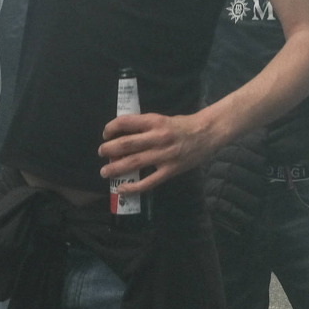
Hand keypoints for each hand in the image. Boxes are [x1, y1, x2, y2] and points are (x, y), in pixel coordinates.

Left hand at [99, 109, 222, 195]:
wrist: (207, 133)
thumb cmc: (184, 125)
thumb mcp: (163, 119)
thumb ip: (146, 126)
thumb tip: (124, 135)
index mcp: (154, 121)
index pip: (126, 122)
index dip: (111, 127)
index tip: (106, 133)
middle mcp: (157, 137)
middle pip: (126, 144)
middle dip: (109, 149)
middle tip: (101, 152)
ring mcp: (163, 155)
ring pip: (133, 163)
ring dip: (115, 168)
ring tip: (104, 172)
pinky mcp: (169, 170)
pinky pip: (148, 181)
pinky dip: (133, 187)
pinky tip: (122, 189)